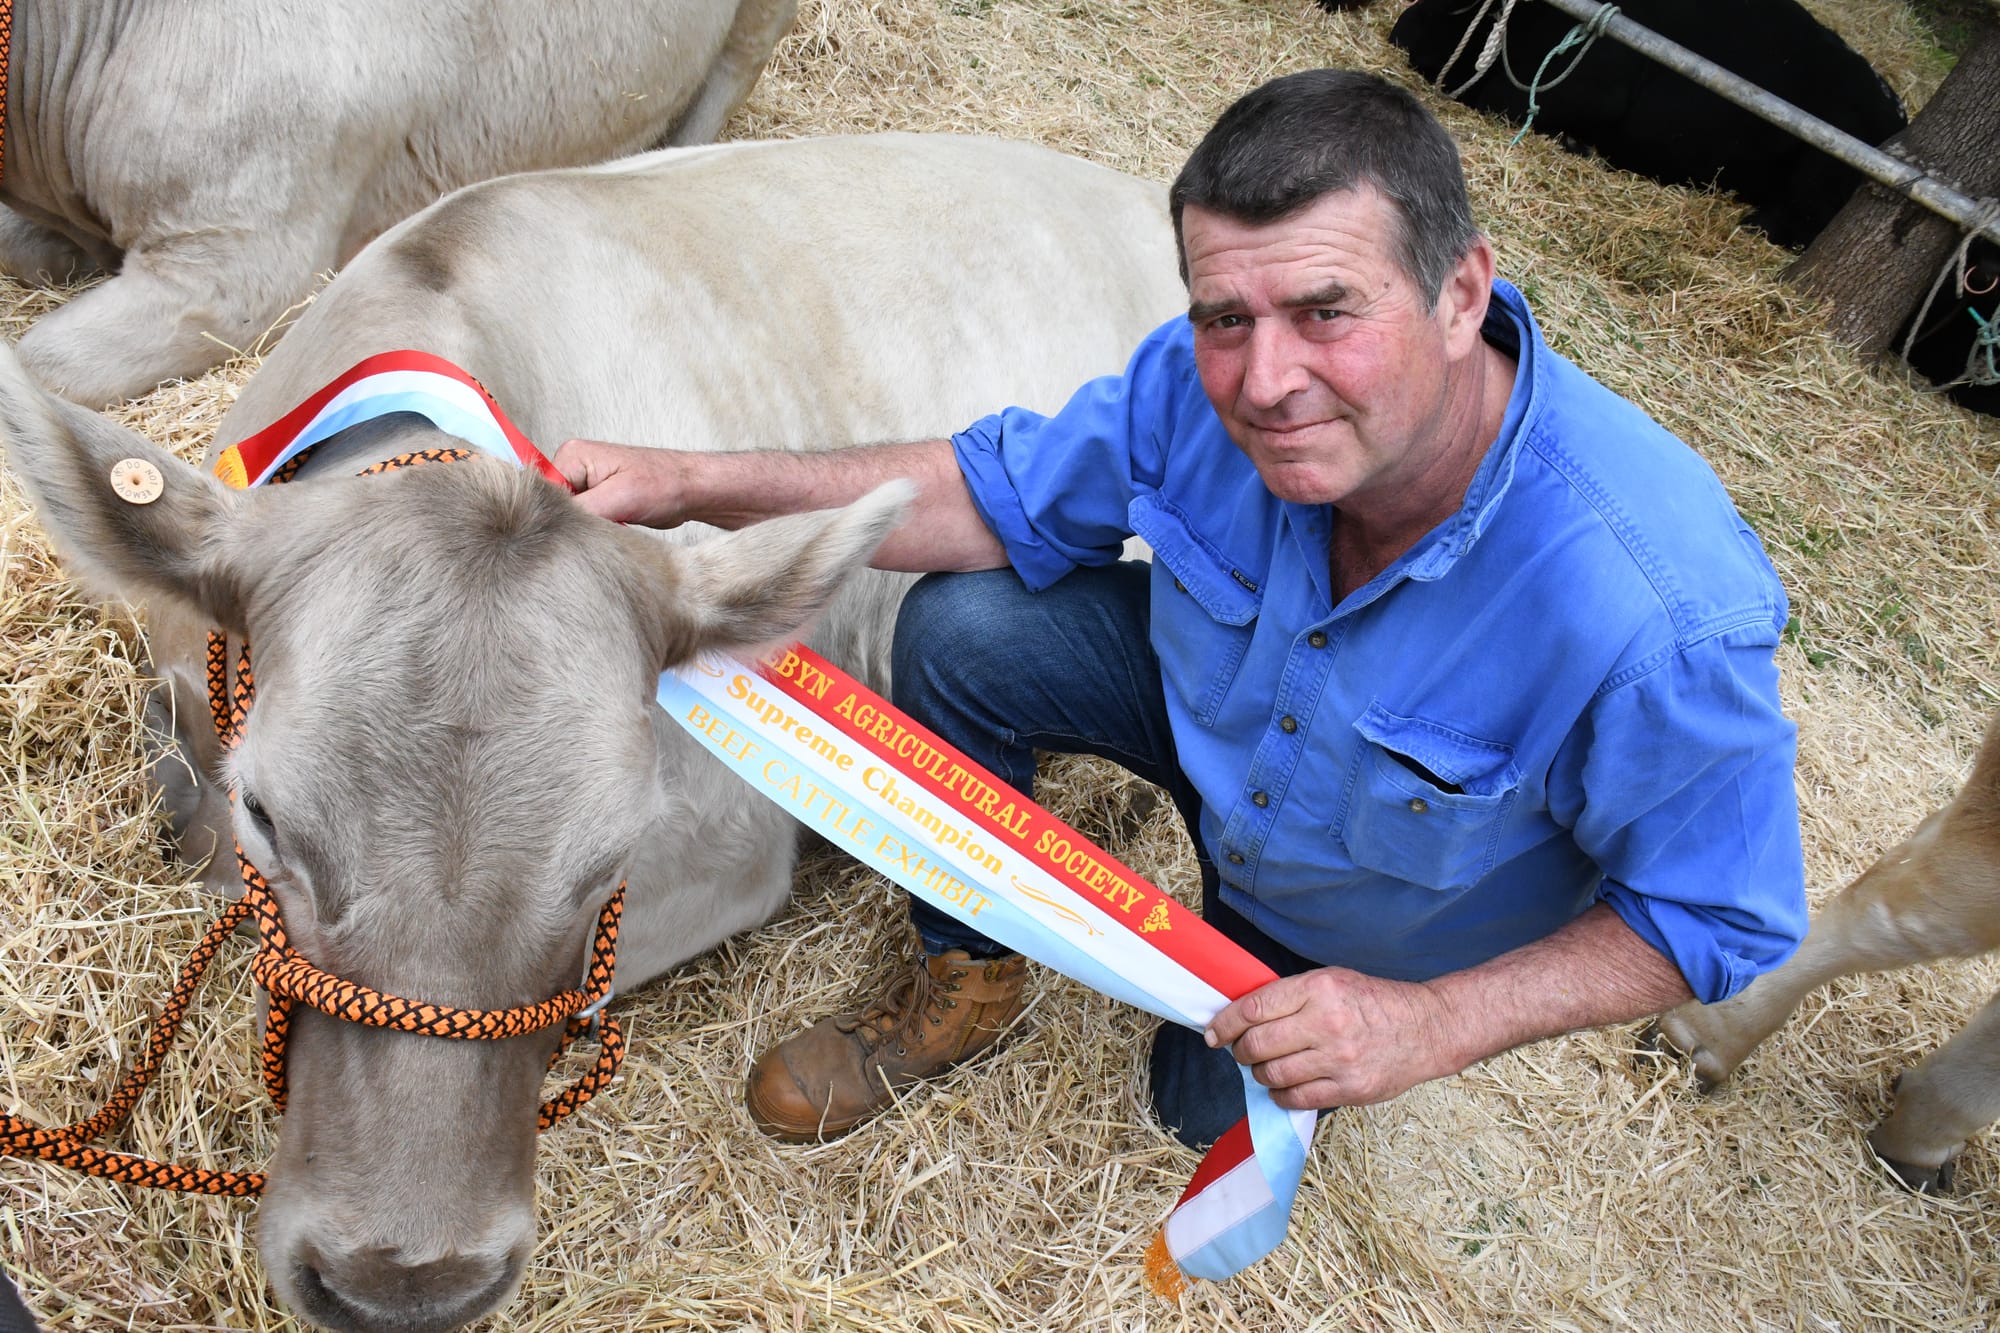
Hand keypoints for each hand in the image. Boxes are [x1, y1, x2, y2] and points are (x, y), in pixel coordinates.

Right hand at [550, 437, 689, 525]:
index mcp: (572, 454)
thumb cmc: (664, 485)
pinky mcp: (596, 499)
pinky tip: (611, 531)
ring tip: (610, 527)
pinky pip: (582, 520)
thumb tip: (552, 526)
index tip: (577, 531)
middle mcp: (573, 466)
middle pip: (553, 505)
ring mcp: (584, 483)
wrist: (691, 491)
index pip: (543, 492)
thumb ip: (581, 509)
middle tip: (597, 531)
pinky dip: (594, 530)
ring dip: (585, 528)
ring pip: (568, 516)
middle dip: (572, 523)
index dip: (556, 516)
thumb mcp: (620, 498)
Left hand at [1203, 966, 1461, 1109]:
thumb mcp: (1331, 981)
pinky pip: (1296, 1098)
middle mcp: (1327, 1023)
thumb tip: (1241, 1016)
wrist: (1426, 1029)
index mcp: (1319, 989)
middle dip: (1241, 1051)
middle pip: (1258, 1045)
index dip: (1225, 1023)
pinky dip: (1280, 1094)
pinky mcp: (1350, 1089)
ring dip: (1260, 1073)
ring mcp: (1339, 1060)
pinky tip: (1283, 1085)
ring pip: (1273, 1075)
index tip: (1214, 1032)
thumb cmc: (1373, 1002)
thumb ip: (1290, 996)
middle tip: (1241, 1051)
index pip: (1254, 1009)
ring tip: (1265, 1067)